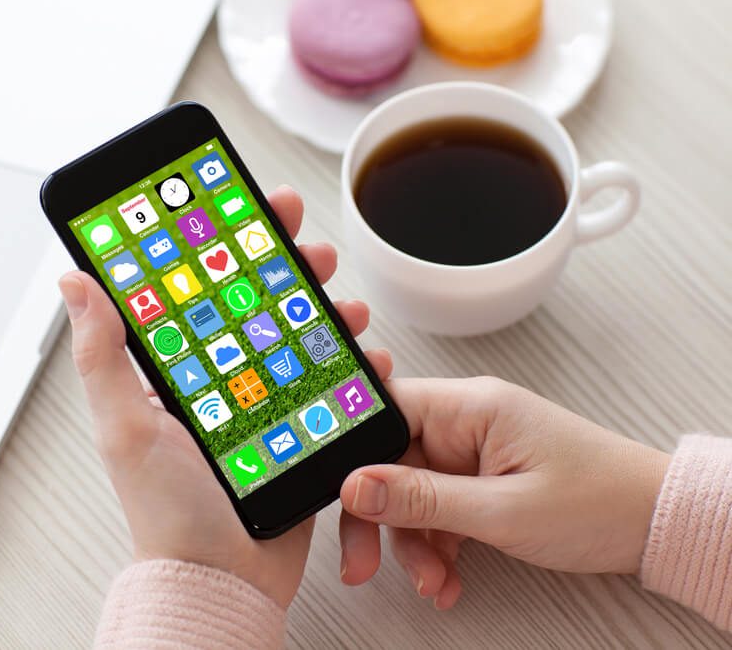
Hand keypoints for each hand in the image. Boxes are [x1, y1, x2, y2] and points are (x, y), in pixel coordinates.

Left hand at [59, 186, 392, 608]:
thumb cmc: (167, 514)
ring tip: (343, 295)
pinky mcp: (302, 429)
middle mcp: (223, 381)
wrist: (223, 580)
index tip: (242, 203)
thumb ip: (103, 355)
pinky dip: (354, 363)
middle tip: (304, 238)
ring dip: (325, 306)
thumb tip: (74, 281)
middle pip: (257, 303)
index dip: (223, 244)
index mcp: (178, 372)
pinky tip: (365, 353)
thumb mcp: (124, 427)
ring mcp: (266, 404)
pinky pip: (331, 383)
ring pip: (300, 335)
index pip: (199, 291)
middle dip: (285, 262)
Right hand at [338, 377, 670, 608]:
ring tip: (431, 583)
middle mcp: (465, 422)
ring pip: (410, 494)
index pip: (383, 411)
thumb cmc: (598, 501)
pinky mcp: (480, 480)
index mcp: (469, 406)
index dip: (350, 449)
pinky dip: (436, 548)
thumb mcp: (502, 510)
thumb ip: (422, 499)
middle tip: (362, 564)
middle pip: (389, 461)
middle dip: (376, 516)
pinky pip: (437, 511)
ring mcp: (471, 453)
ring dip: (412, 544)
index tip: (333, 494)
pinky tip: (448, 579)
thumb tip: (355, 486)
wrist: (656, 524)